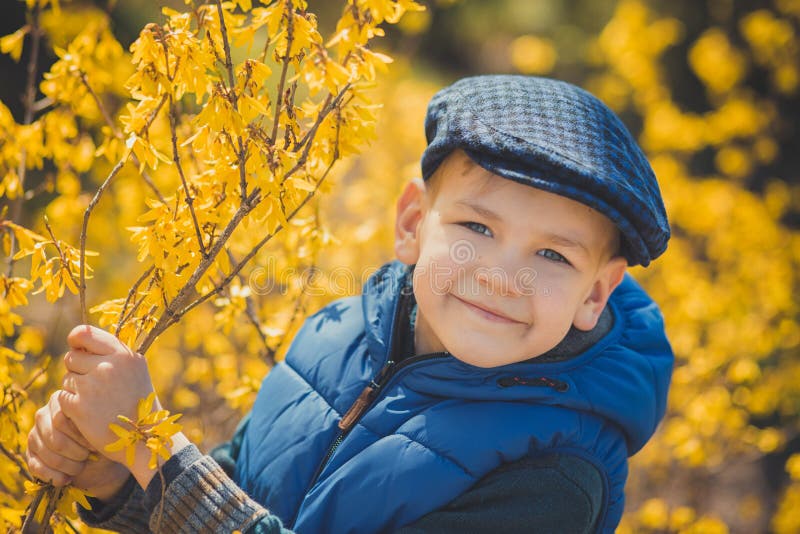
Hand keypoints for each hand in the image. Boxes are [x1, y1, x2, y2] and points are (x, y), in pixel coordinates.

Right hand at [26, 391, 129, 499]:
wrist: (99, 460)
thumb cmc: (103, 438)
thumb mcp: (104, 430)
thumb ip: (96, 424)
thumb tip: (93, 431)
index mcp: (63, 401)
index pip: (63, 419)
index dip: (80, 437)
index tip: (95, 446)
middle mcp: (44, 414)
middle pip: (54, 438)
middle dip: (75, 452)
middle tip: (89, 457)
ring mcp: (35, 434)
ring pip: (46, 452)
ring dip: (67, 465)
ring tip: (81, 466)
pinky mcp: (30, 453)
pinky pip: (36, 466)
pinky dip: (54, 476)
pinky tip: (67, 479)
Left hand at [58, 324, 188, 489]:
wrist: (143, 438)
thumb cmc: (138, 402)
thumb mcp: (134, 371)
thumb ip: (112, 354)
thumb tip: (79, 341)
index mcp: (124, 354)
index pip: (84, 333)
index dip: (76, 340)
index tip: (77, 348)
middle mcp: (109, 365)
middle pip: (72, 357)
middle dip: (77, 370)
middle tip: (93, 385)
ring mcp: (93, 385)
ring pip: (67, 379)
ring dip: (76, 390)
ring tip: (96, 402)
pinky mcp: (80, 406)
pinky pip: (63, 397)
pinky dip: (72, 406)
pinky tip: (89, 414)